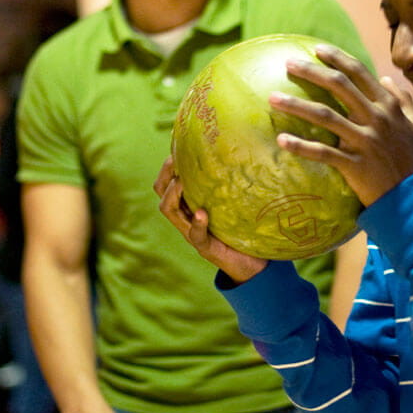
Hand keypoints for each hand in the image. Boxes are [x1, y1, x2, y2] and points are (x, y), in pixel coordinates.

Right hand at [154, 157, 267, 283]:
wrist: (251, 264)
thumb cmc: (243, 229)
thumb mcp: (233, 203)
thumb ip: (229, 185)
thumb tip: (238, 152)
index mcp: (190, 204)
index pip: (167, 182)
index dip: (167, 165)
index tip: (177, 148)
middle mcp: (186, 217)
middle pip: (161, 192)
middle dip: (165, 174)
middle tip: (175, 161)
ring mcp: (192, 232)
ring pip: (168, 210)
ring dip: (173, 194)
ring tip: (182, 182)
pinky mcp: (205, 247)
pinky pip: (195, 235)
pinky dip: (197, 224)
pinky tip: (201, 214)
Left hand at [273, 44, 412, 205]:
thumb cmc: (412, 159)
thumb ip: (405, 99)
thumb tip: (387, 79)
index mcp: (388, 106)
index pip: (359, 73)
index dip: (338, 58)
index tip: (316, 49)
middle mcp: (375, 118)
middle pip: (339, 86)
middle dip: (312, 71)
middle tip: (288, 63)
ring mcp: (364, 141)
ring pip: (325, 116)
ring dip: (296, 105)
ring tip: (272, 97)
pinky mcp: (354, 164)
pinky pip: (323, 152)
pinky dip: (301, 146)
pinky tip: (281, 140)